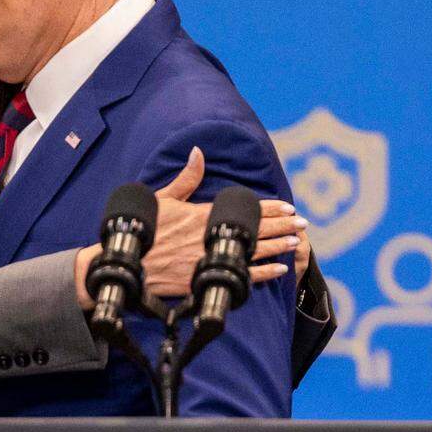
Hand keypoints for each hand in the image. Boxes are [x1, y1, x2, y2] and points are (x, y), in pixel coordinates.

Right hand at [141, 147, 307, 297]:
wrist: (128, 264)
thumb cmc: (144, 230)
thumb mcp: (162, 199)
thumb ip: (185, 178)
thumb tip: (197, 152)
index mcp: (201, 215)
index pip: (244, 208)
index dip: (268, 207)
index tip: (287, 205)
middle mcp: (211, 236)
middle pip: (255, 229)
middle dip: (281, 225)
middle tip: (302, 222)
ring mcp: (210, 259)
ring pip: (254, 252)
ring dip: (278, 246)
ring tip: (296, 241)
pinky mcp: (207, 279)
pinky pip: (243, 277)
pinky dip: (264, 273)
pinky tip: (280, 269)